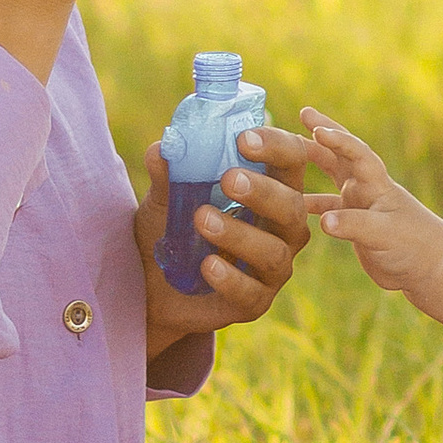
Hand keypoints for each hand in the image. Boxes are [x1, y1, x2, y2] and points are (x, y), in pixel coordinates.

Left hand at [137, 124, 314, 357]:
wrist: (148, 286)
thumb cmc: (172, 230)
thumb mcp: (164, 198)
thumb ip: (167, 174)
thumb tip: (162, 148)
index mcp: (272, 190)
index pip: (291, 160)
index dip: (276, 146)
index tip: (243, 138)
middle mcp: (282, 228)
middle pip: (293, 206)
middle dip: (263, 192)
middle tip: (228, 179)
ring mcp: (272, 268)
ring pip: (274, 252)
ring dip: (239, 234)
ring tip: (201, 220)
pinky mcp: (255, 303)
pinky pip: (251, 292)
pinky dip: (230, 278)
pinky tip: (206, 266)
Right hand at [302, 111, 442, 296]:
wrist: (428, 266)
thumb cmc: (415, 246)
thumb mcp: (385, 234)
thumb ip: (355, 225)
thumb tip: (324, 221)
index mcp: (376, 183)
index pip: (356, 153)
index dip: (338, 139)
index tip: (316, 128)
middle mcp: (365, 187)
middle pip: (339, 154)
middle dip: (322, 133)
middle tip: (303, 112)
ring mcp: (358, 202)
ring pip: (330, 175)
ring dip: (310, 163)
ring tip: (285, 153)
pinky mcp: (352, 222)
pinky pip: (324, 205)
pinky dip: (306, 202)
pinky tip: (286, 203)